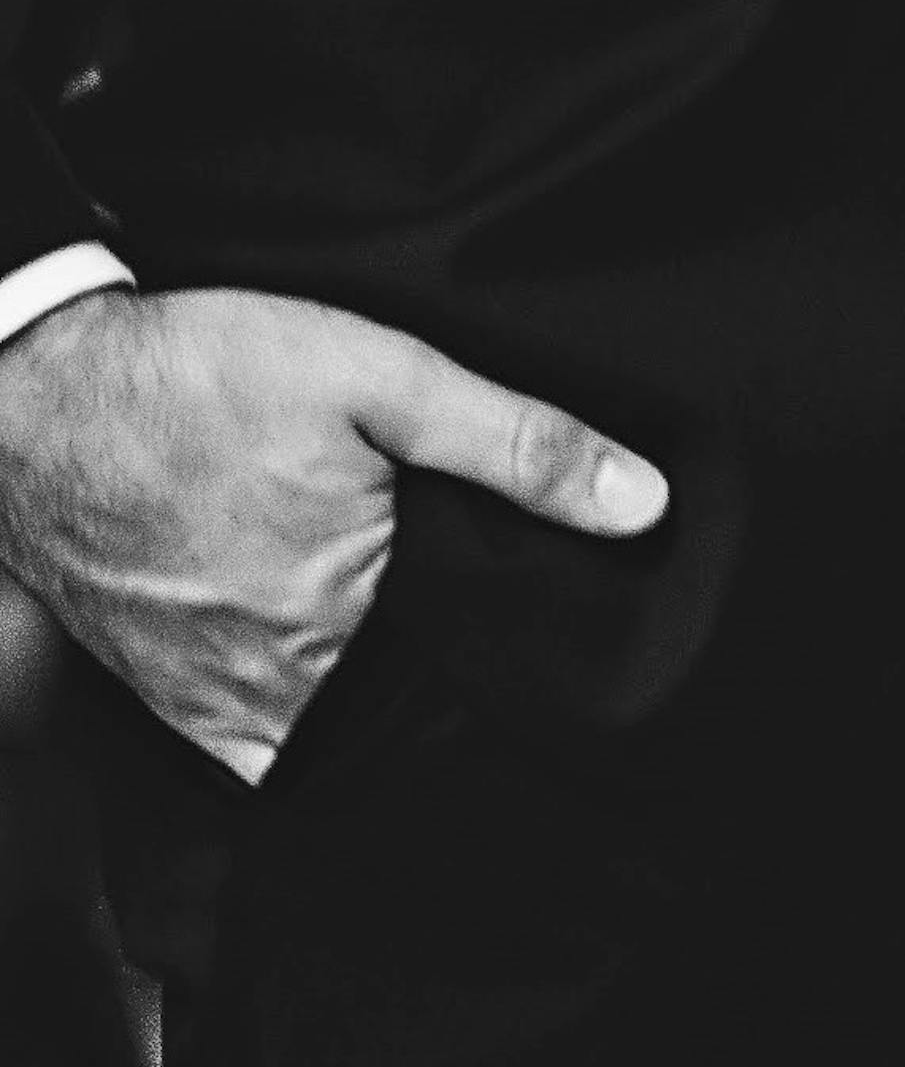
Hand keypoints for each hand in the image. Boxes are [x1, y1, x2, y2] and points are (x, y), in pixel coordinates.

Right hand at [0, 288, 667, 782]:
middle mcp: (278, 687)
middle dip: (454, 659)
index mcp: (343, 621)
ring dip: (379, 677)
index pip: (479, 673)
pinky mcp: (172, 697)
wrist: (35, 389)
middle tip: (465, 587)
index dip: (519, 639)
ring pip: (340, 719)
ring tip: (402, 605)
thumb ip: (517, 445)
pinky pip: (266, 730)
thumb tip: (643, 503)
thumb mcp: (381, 376)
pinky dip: (307, 695)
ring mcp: (216, 703)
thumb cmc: (199, 376)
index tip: (537, 604)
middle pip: (411, 699)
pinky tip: (328, 635)